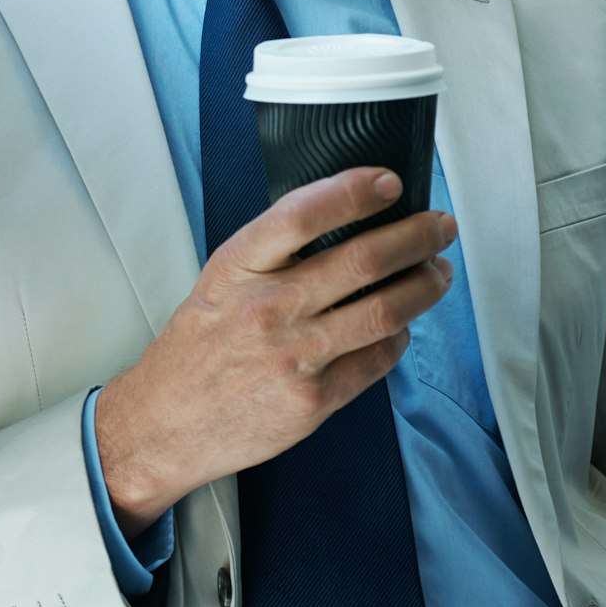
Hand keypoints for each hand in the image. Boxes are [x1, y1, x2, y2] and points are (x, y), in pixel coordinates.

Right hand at [98, 166, 456, 513]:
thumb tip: (351, 219)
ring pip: (385, 310)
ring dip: (424, 286)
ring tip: (437, 273)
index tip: (391, 182)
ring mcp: (293, 356)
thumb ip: (275, 252)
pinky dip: (399, 337)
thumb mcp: (222, 281)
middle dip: (417, 237)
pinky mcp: (313, 400)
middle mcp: (268, 307)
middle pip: (364, 259)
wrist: (165, 424)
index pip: (304, 213)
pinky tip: (402, 326)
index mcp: (240, 266)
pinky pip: (378, 359)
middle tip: (440, 227)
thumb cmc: (200, 347)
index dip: (355, 191)